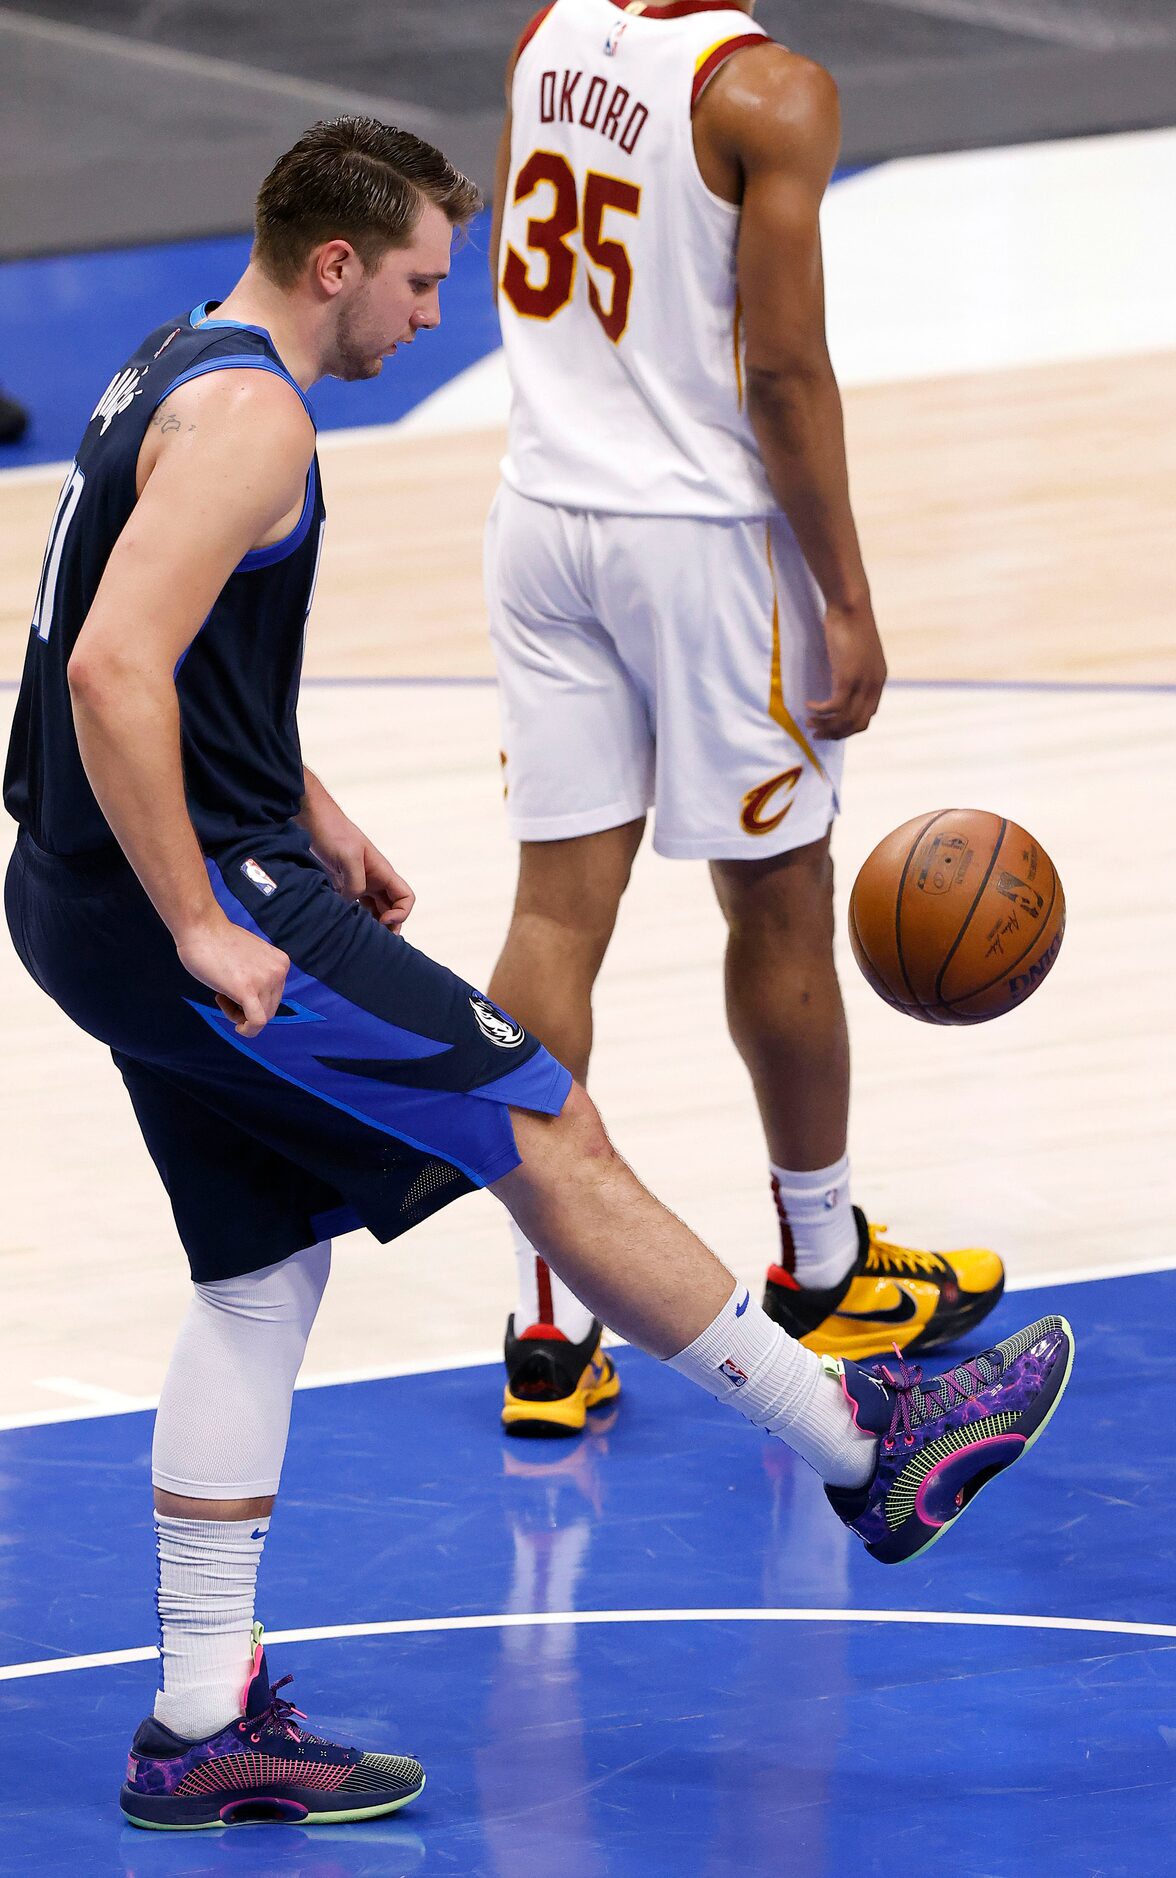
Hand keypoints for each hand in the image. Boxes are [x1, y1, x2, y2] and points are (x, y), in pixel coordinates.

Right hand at [177, 916, 289, 1038]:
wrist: (201, 927)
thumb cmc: (216, 942)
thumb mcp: (250, 959)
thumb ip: (258, 975)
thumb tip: (257, 999)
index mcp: (281, 963)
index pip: (274, 997)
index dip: (254, 1000)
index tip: (234, 989)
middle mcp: (279, 972)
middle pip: (269, 1009)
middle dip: (247, 1009)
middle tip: (224, 995)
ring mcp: (265, 980)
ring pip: (261, 1017)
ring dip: (239, 1015)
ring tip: (221, 996)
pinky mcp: (248, 990)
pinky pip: (257, 1022)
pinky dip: (248, 1030)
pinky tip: (238, 1028)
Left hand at [298, 772, 415, 931]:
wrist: (313, 819)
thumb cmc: (334, 832)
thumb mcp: (348, 855)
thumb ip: (355, 882)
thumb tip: (353, 904)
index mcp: (383, 872)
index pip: (405, 898)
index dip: (400, 913)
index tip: (383, 920)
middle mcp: (375, 879)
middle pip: (392, 909)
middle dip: (388, 927)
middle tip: (373, 940)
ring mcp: (360, 883)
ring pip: (374, 911)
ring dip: (371, 925)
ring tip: (359, 938)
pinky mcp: (343, 885)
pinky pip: (356, 907)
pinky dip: (354, 918)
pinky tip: (343, 925)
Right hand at [806, 600, 886, 739]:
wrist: (851, 606)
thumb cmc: (851, 623)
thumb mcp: (857, 651)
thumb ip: (853, 668)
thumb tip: (840, 679)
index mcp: (878, 681)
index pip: (866, 717)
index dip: (847, 728)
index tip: (830, 727)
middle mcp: (873, 686)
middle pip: (856, 724)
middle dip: (835, 734)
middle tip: (815, 734)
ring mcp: (862, 683)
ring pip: (844, 719)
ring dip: (825, 725)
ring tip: (809, 723)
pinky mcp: (847, 678)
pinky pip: (833, 707)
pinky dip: (820, 711)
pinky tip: (809, 705)